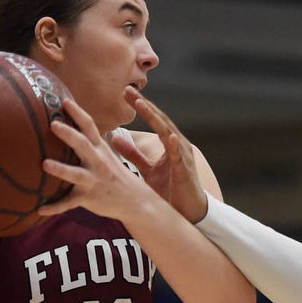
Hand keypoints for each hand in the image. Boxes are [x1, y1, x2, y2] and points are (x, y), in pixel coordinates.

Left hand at [39, 99, 159, 222]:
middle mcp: (97, 161)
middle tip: (52, 124)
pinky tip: (39, 209)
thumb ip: (91, 142)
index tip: (64, 100)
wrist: (135, 200)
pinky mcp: (89, 197)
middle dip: (68, 134)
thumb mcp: (106, 154)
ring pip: (75, 174)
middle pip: (82, 144)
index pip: (89, 126)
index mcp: (100, 148)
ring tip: (44, 164)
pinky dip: (55, 207)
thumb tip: (73, 127)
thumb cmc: (115, 174)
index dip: (77, 112)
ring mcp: (93, 180)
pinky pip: (69, 203)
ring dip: (60, 169)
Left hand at [110, 87, 208, 222]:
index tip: (125, 93)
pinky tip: (169, 136)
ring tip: (142, 105)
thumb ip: (133, 154)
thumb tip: (114, 138)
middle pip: (160, 120)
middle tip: (128, 90)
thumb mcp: (147, 169)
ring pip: (168, 132)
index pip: (153, 119)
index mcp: (168, 143)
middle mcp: (177, 144)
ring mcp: (183, 156)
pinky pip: (180, 156)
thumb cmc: (170, 189)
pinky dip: (175, 145)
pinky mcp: (185, 171)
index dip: (140, 106)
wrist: (187, 211)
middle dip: (144, 105)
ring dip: (156, 118)